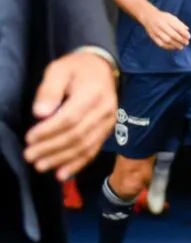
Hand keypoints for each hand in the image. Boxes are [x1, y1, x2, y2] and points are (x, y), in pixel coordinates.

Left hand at [24, 50, 117, 180]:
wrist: (104, 69)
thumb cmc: (77, 69)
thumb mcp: (58, 70)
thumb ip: (49, 90)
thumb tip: (40, 114)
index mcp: (93, 94)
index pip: (70, 118)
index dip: (49, 131)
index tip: (29, 138)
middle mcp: (105, 111)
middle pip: (77, 135)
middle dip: (51, 148)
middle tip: (30, 156)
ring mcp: (109, 123)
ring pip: (85, 146)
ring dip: (62, 159)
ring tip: (41, 166)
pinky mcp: (108, 131)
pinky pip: (93, 150)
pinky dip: (78, 164)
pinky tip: (62, 173)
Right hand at [141, 9, 190, 50]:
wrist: (148, 16)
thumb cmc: (162, 17)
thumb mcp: (171, 17)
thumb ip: (179, 23)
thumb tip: (187, 30)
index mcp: (167, 20)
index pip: (177, 27)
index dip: (184, 33)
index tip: (189, 37)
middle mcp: (161, 26)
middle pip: (172, 35)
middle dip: (180, 40)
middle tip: (186, 43)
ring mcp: (156, 31)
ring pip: (166, 40)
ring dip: (175, 45)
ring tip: (181, 47)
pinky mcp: (153, 36)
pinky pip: (160, 43)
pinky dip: (168, 47)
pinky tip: (173, 47)